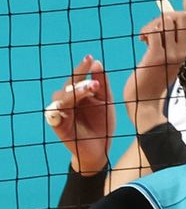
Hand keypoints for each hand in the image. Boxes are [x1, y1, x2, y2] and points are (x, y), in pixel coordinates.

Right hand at [45, 55, 114, 174]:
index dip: (83, 67)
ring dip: (76, 91)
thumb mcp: (106, 103)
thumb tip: (97, 63)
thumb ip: (102, 85)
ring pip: (63, 96)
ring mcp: (61, 110)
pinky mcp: (57, 123)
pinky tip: (71, 101)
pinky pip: (57, 111)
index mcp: (78, 92)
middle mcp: (67, 99)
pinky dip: (63, 105)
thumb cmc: (103, 126)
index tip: (91, 57)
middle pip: (69, 84)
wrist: (100, 150)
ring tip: (92, 88)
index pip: (78, 76)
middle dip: (80, 78)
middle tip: (94, 78)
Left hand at [123, 0, 185, 132]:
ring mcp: (170, 55)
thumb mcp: (164, 61)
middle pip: (180, 16)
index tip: (158, 13)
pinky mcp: (156, 57)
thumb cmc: (150, 82)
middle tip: (153, 30)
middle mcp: (181, 53)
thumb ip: (166, 43)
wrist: (145, 104)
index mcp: (185, 53)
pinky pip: (154, 31)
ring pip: (166, 20)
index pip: (185, 20)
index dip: (171, 12)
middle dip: (163, 15)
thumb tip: (162, 17)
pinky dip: (146, 31)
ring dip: (152, 23)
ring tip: (145, 37)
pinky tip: (142, 41)